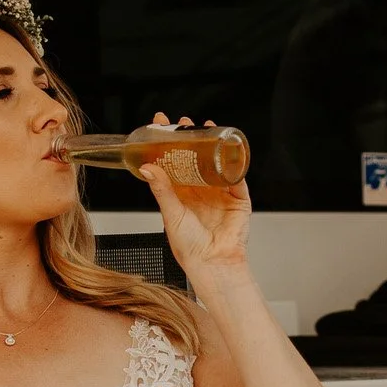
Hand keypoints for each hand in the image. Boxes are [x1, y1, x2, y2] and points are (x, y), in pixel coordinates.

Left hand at [139, 113, 250, 280]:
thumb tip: (147, 168)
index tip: (159, 124)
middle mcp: (200, 190)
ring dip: (213, 143)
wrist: (213, 264)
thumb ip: (162, 190)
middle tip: (184, 122)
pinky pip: (238, 175)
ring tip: (207, 127)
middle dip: (190, 137)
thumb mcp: (171, 214)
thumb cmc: (190, 247)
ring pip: (216, 161)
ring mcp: (220, 192)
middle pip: (195, 156)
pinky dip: (235, 161)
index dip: (167, 142)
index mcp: (181, 193)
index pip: (173, 161)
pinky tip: (231, 148)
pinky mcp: (238, 198)